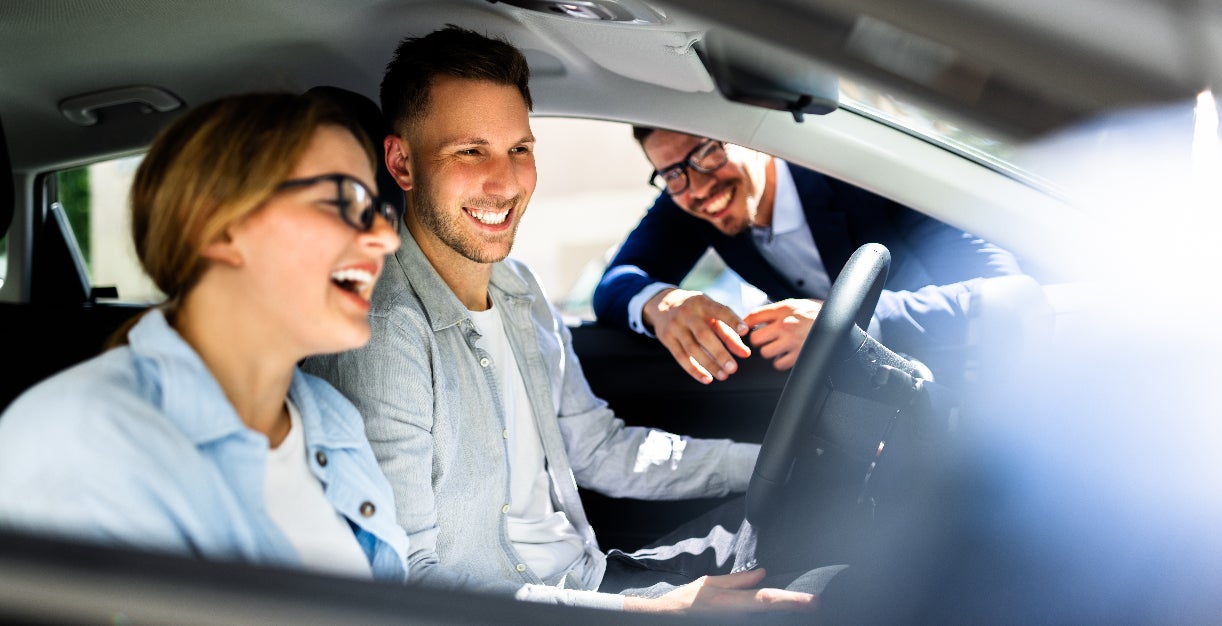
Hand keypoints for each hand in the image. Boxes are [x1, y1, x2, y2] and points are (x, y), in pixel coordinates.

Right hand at [622, 568, 816, 613]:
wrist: (667, 621)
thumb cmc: (686, 602)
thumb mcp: (710, 584)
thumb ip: (738, 581)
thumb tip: (762, 575)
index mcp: (733, 604)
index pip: (768, 600)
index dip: (792, 601)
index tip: (814, 602)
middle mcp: (739, 619)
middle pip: (773, 613)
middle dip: (795, 608)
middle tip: (818, 604)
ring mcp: (737, 624)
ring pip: (767, 619)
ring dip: (783, 611)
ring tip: (805, 606)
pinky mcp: (735, 624)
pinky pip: (758, 621)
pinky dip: (770, 615)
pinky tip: (781, 609)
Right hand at [643, 288, 750, 383]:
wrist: (663, 303)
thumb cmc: (696, 311)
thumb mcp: (711, 314)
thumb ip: (729, 332)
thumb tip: (744, 353)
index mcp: (703, 302)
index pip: (720, 311)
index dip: (732, 320)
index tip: (745, 331)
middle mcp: (687, 313)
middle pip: (704, 335)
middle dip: (719, 353)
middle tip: (733, 368)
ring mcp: (675, 326)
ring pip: (692, 348)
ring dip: (709, 364)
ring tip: (724, 375)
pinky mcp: (667, 338)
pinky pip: (681, 357)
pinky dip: (694, 370)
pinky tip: (707, 379)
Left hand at [743, 298, 824, 370]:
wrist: (839, 322)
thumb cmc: (818, 313)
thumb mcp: (797, 304)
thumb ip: (779, 310)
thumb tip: (758, 318)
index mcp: (784, 309)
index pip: (754, 316)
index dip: (744, 324)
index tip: (742, 330)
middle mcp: (786, 324)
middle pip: (755, 338)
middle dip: (758, 341)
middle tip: (765, 340)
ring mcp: (792, 340)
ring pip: (765, 353)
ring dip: (770, 352)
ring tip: (778, 348)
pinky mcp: (799, 355)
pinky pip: (779, 364)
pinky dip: (781, 362)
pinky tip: (787, 356)